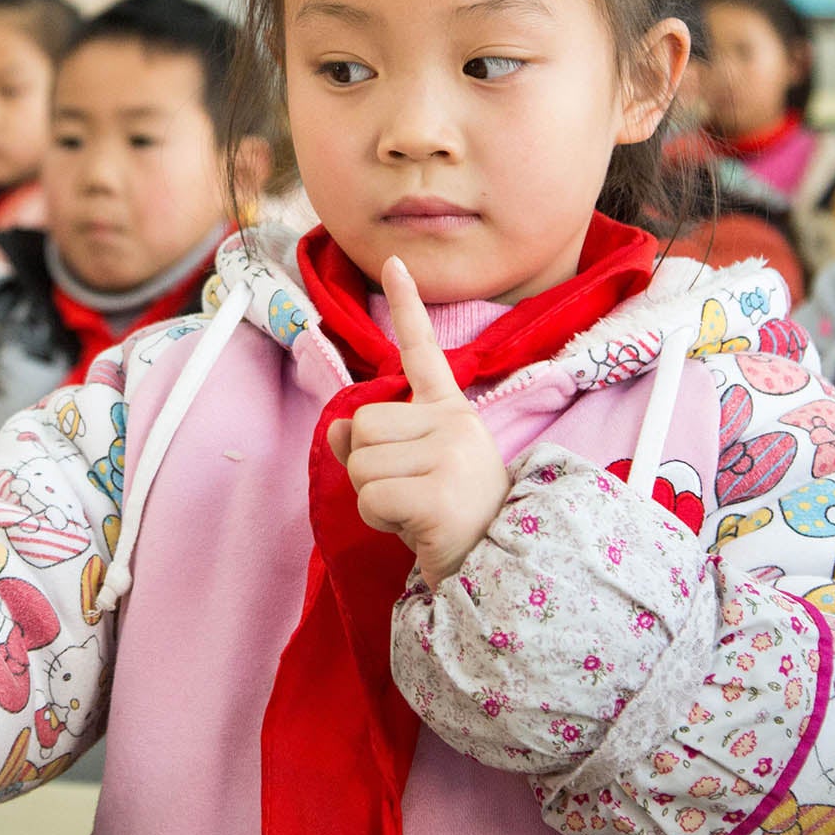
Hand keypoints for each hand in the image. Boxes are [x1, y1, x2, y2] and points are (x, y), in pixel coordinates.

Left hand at [327, 257, 507, 586]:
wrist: (496, 573)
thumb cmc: (451, 524)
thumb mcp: (412, 474)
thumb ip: (376, 444)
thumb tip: (339, 428)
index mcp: (453, 414)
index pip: (423, 353)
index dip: (408, 305)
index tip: (394, 261)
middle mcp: (457, 423)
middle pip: (364, 423)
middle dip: (368, 466)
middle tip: (410, 496)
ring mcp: (451, 453)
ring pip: (361, 459)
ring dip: (372, 495)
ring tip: (414, 512)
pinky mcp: (439, 489)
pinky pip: (370, 493)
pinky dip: (378, 517)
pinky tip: (414, 527)